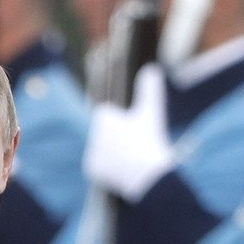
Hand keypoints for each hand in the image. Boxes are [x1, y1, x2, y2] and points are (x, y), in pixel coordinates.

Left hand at [83, 63, 173, 201]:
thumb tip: (151, 68)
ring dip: (113, 151)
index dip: (119, 120)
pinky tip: (122, 168)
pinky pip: (99, 166)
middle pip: (105, 133)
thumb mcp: (152, 112)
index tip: (130, 129)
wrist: (147, 174)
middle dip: (117, 137)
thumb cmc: (150, 140)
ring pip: (103, 148)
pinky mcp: (91, 169)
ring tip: (130, 157)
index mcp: (103, 118)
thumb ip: (150, 90)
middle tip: (133, 144)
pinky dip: (109, 167)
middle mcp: (92, 134)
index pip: (105, 113)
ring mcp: (91, 153)